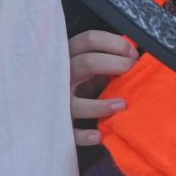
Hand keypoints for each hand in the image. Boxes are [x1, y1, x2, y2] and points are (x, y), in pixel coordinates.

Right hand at [68, 30, 137, 147]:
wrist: (42, 107)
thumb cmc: (76, 83)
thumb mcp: (86, 68)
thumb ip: (103, 61)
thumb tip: (133, 57)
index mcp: (68, 56)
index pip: (89, 40)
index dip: (114, 43)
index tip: (132, 53)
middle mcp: (61, 76)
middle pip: (86, 63)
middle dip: (114, 64)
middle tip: (131, 70)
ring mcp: (58, 101)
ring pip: (76, 102)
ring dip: (100, 105)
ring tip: (122, 105)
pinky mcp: (59, 124)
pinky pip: (69, 132)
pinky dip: (83, 135)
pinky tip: (98, 136)